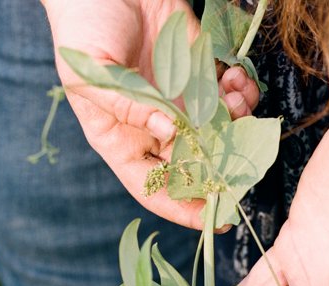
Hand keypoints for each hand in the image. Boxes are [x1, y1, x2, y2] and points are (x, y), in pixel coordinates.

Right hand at [43, 0, 259, 227]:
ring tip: (236, 101)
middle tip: (245, 158)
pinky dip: (241, 93)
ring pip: (219, 131)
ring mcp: (179, 99)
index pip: (153, 188)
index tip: (215, 217)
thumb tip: (168, 133)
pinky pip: (229, 95)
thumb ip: (127, 107)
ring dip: (236, 123)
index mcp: (121, 138)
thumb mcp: (90, 74)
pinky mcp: (199, 71)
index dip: (183, 208)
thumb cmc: (83, 26)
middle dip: (222, 164)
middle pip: (195, 165)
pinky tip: (236, 79)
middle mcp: (154, 126)